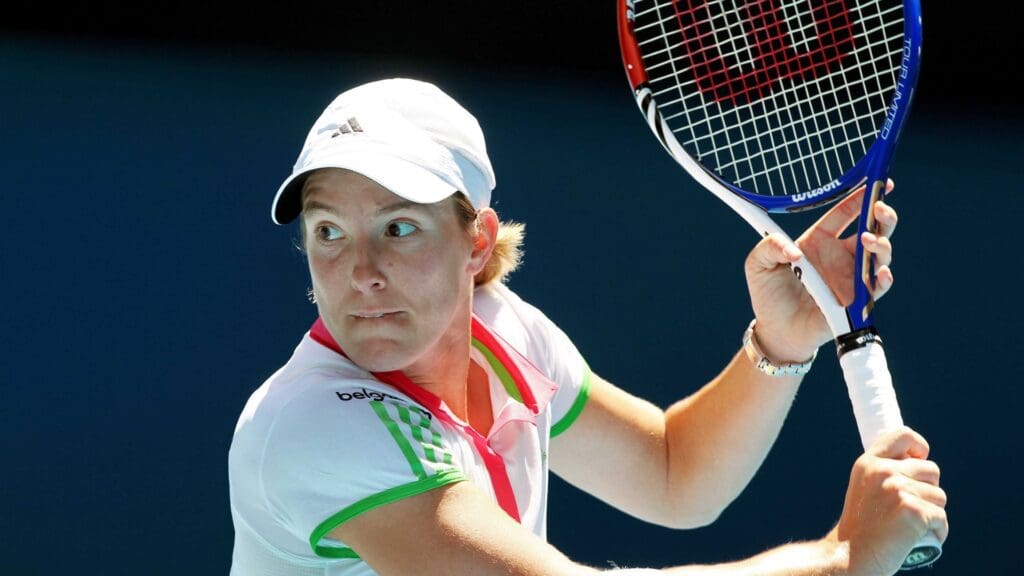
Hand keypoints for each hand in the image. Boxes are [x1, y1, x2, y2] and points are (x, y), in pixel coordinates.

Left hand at [744, 181, 898, 360]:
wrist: (776, 331)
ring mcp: (852, 277)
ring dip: (881, 244)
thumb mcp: (758, 263)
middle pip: (873, 228)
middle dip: (883, 215)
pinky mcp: (857, 301)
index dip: (862, 196)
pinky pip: (878, 287)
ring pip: (880, 254)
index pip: (846, 212)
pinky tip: (880, 272)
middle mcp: (842, 256)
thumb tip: (793, 250)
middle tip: (880, 207)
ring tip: (868, 240)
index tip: (877, 183)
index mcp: (820, 241)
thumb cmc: (769, 294)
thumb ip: (769, 245)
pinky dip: (883, 278)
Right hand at [830, 427, 947, 575]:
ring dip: (932, 514)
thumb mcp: (864, 488)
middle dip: (928, 491)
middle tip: (907, 510)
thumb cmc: (861, 528)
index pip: (904, 435)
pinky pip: (941, 518)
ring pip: (940, 497)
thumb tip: (920, 462)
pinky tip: (917, 539)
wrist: (847, 558)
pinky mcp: (914, 511)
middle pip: (931, 470)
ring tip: (909, 527)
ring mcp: (898, 489)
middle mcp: (883, 471)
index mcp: (869, 462)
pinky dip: (936, 532)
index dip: (919, 448)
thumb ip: (885, 471)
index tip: (917, 464)